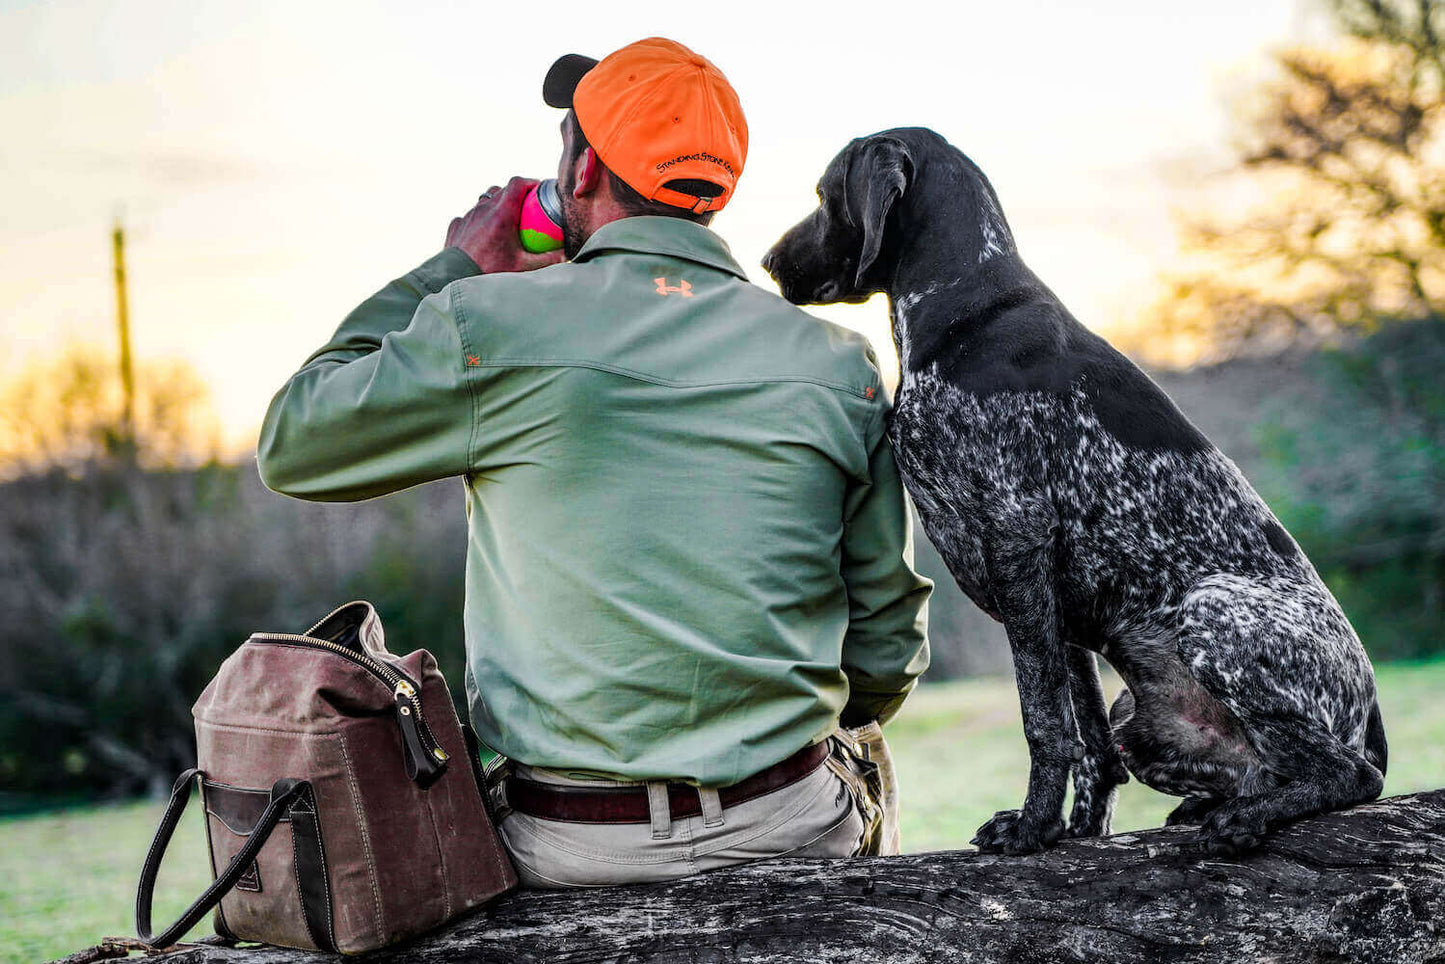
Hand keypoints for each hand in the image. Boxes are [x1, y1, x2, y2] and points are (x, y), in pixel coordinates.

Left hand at [446, 177, 564, 273]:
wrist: (456, 278)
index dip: (530, 182)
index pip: (517, 183)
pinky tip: (484, 232)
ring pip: (485, 200)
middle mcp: (483, 209)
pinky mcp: (457, 225)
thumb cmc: (490, 272)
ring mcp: (468, 215)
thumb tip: (565, 255)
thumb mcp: (523, 267)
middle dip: (516, 193)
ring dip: (496, 204)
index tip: (539, 189)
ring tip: (506, 218)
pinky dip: (480, 219)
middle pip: (502, 190)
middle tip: (527, 207)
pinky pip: (471, 216)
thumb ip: (547, 260)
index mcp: (502, 213)